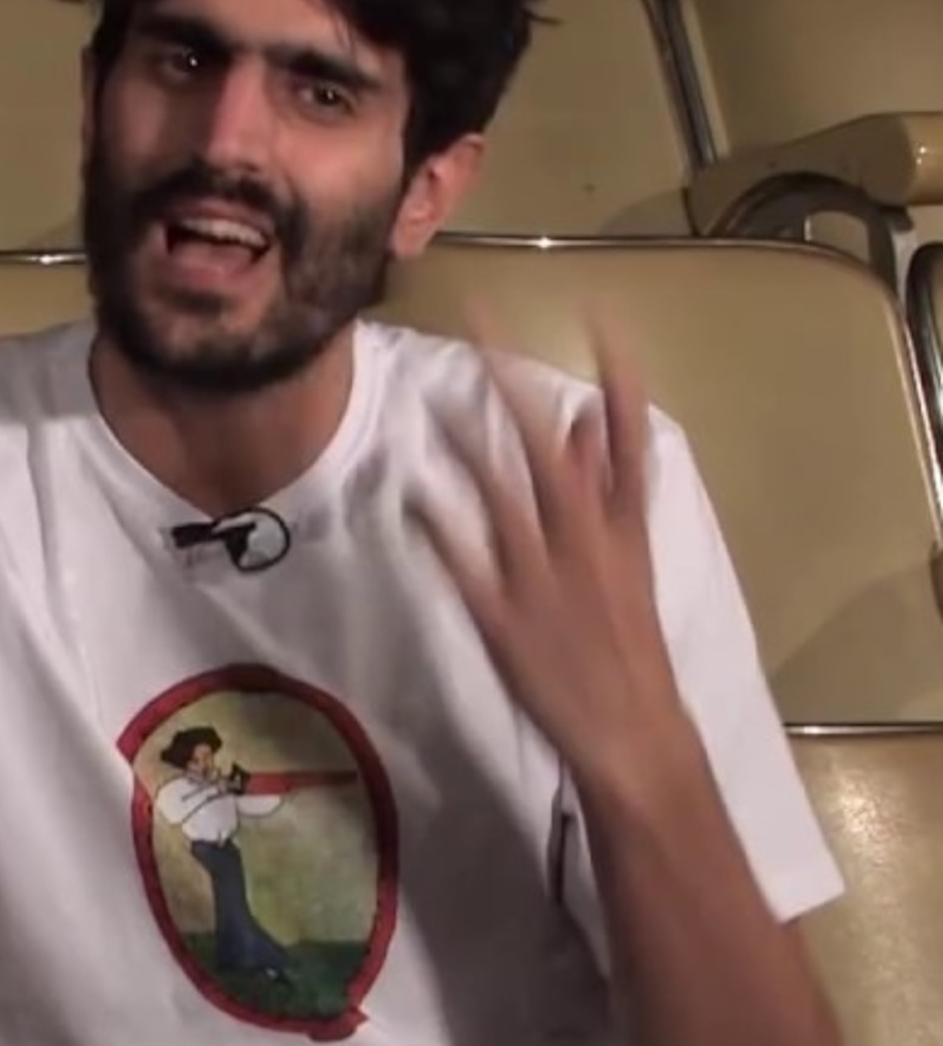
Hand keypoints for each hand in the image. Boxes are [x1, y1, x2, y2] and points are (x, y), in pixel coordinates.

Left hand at [410, 311, 689, 792]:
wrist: (632, 734)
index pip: (627, 434)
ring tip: (434, 390)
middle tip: (480, 317)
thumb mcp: (630, 555)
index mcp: (623, 525)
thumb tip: (588, 417)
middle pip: (547, 446)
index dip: (616, 373)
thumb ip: (607, 483)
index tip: (596, 311)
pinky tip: (414, 495)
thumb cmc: (627, 642)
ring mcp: (539, 576)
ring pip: (501, 492)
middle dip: (511, 380)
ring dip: (467, 437)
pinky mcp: (501, 616)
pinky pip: (465, 563)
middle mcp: (583, 539)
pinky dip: (441, 526)